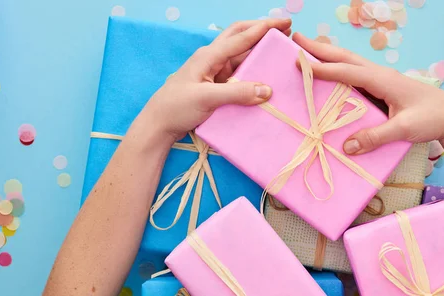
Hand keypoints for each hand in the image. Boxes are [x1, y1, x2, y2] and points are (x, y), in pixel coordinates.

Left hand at [136, 19, 291, 142]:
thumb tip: (267, 90)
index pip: (241, 37)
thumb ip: (237, 93)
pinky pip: (239, 74)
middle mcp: (212, 59)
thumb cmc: (176, 107)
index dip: (264, 29)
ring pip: (241, 56)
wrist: (159, 124)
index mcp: (209, 56)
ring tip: (279, 50)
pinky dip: (253, 71)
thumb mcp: (206, 99)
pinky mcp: (216, 86)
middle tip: (284, 29)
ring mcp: (214, 73)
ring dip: (259, 51)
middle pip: (240, 37)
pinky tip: (265, 76)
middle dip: (261, 30)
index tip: (285, 23)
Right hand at [292, 33, 443, 154]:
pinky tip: (332, 74)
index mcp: (383, 80)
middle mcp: (380, 75)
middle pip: (345, 58)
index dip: (323, 69)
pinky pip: (356, 75)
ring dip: (328, 56)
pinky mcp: (384, 88)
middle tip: (296, 40)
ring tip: (307, 51)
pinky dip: (339, 70)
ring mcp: (382, 80)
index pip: (347, 71)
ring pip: (350, 63)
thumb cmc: (431, 119)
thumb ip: (375, 137)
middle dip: (320, 49)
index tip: (300, 64)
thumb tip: (346, 146)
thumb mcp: (404, 129)